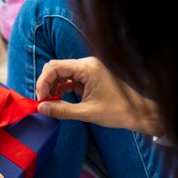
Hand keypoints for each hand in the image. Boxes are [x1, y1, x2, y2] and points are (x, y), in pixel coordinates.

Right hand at [36, 57, 164, 136]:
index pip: (54, 67)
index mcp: (87, 68)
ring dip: (53, 87)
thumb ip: (61, 110)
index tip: (41, 99)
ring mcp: (88, 70)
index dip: (43, 82)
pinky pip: (70, 79)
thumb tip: (41, 108)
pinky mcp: (89, 77)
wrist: (137, 112)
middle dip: (46, 84)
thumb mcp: (86, 113)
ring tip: (50, 103)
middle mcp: (87, 64)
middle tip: (43, 102)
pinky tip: (59, 101)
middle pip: (56, 68)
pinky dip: (62, 89)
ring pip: (62, 73)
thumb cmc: (117, 111)